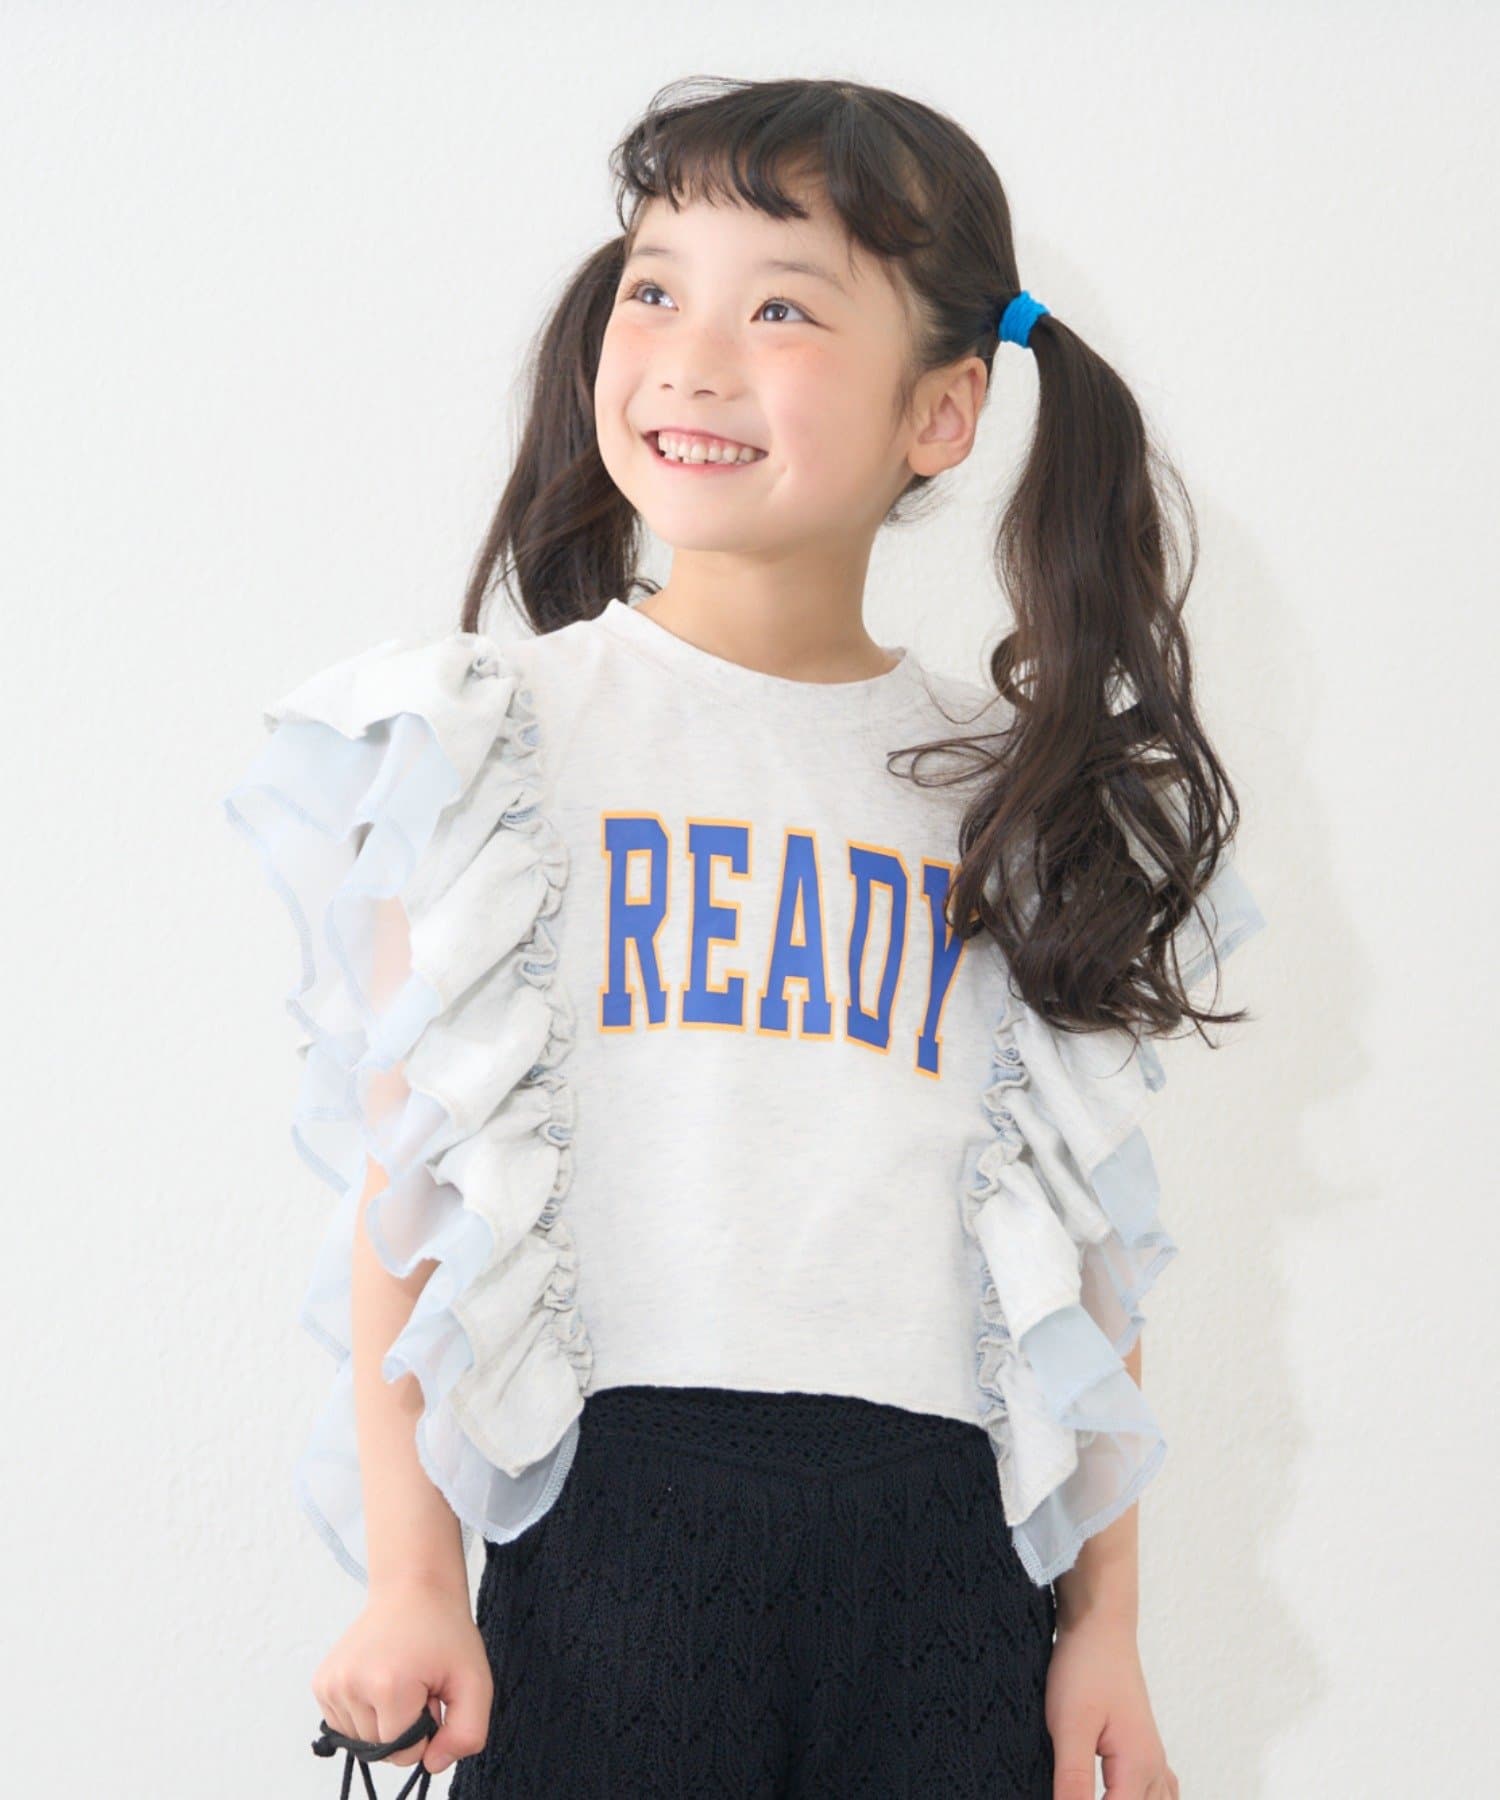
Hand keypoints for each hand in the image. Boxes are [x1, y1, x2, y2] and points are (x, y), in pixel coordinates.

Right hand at [312, 1573, 492, 1776]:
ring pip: (361, 1741)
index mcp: (387, 1686)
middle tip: (419, 1683)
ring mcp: (331, 1684)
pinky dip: (365, 1715)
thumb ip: (467, 1733)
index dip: (426, 1728)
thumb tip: (432, 1765)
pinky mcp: (321, 1683)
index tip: (432, 1692)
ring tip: (401, 1680)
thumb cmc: (444, 1632)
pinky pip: (345, 1726)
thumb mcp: (475, 1680)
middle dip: (405, 1727)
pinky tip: (380, 1681)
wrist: (413, 1588)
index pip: (404, 1753)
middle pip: (380, 1750)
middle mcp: (350, 1685)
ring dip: (385, 1722)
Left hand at [1046, 1610, 1178, 1798]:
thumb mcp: (1069, 1727)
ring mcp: (1152, 1757)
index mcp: (1137, 1768)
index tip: (1066, 1796)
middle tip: (1076, 1790)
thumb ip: (1074, 1780)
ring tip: (1100, 1789)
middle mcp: (1152, 1768)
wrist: (1099, 1624)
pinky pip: (1160, 1791)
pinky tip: (1124, 1795)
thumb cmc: (1084, 1668)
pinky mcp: (1142, 1746)